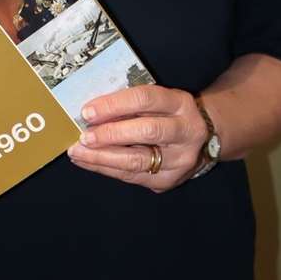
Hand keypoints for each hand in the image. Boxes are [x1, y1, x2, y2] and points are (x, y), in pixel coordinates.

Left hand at [66, 83, 209, 191]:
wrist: (203, 139)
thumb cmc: (169, 114)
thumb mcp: (159, 101)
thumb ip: (132, 104)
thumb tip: (92, 110)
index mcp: (180, 103)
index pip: (146, 99)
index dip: (114, 104)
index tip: (88, 111)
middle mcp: (185, 131)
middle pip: (146, 131)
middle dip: (109, 134)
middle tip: (83, 136)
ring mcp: (179, 159)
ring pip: (137, 160)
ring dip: (102, 157)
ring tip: (77, 152)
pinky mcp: (168, 180)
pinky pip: (133, 177)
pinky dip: (106, 169)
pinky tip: (89, 161)